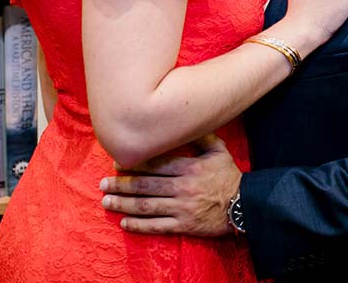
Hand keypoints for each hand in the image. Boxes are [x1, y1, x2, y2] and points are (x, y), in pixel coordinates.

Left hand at [99, 134, 241, 236]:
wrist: (244, 205)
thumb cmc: (229, 177)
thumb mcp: (219, 152)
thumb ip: (202, 137)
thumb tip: (186, 122)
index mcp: (189, 167)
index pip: (156, 165)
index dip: (135, 164)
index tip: (118, 163)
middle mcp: (182, 187)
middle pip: (146, 185)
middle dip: (122, 184)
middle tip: (103, 183)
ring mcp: (181, 208)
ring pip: (146, 206)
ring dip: (124, 204)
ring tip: (106, 201)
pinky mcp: (183, 225)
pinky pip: (157, 226)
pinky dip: (139, 226)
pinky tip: (124, 223)